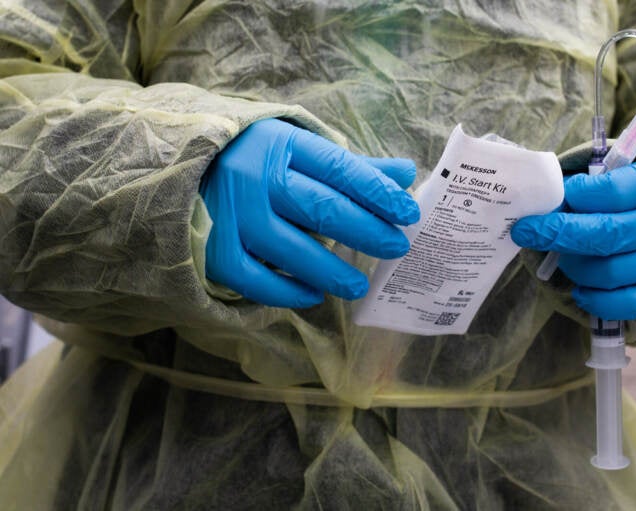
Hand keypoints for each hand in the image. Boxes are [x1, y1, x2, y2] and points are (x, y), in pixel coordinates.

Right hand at [200, 118, 419, 307]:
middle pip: (322, 209)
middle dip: (367, 230)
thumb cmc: (251, 162)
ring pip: (292, 250)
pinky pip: (257, 280)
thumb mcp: (296, 151)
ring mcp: (232, 217)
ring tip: (360, 285)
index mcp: (280, 145)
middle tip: (397, 246)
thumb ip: (351, 167)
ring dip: (332, 271)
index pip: (340, 169)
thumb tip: (406, 174)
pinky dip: (288, 292)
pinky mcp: (215, 251)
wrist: (176, 171)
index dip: (378, 192)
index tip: (408, 212)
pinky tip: (313, 295)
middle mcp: (255, 178)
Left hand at [511, 161, 635, 319]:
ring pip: (618, 271)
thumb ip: (581, 190)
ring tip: (564, 261)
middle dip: (562, 235)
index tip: (549, 201)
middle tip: (527, 232)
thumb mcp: (609, 178)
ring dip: (579, 269)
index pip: (613, 191)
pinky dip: (600, 301)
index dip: (576, 196)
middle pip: (611, 234)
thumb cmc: (624, 197)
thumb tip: (542, 206)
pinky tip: (580, 292)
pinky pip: (633, 302)